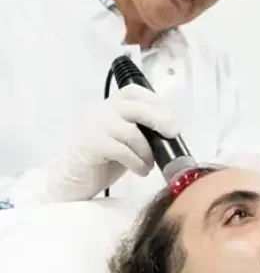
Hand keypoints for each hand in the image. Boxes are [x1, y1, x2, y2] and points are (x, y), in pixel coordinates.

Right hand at [12, 85, 178, 203]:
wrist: (72, 180)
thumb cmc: (103, 160)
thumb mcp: (125, 139)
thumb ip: (141, 129)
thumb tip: (170, 129)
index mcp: (110, 106)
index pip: (133, 91)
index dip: (154, 100)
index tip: (170, 116)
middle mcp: (101, 111)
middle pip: (136, 108)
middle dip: (159, 119)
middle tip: (173, 133)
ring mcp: (94, 126)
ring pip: (132, 132)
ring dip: (147, 151)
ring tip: (148, 165)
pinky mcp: (90, 145)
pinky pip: (122, 150)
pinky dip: (137, 162)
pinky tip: (141, 170)